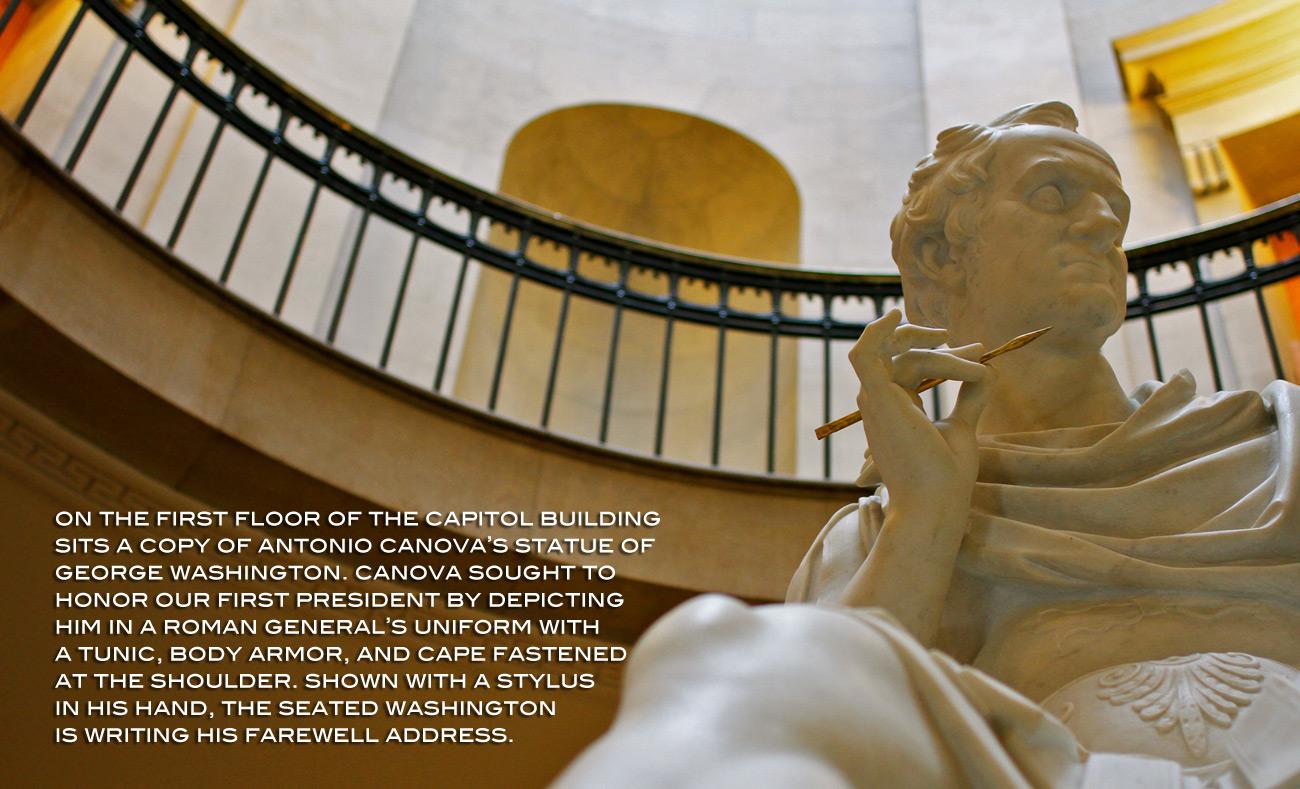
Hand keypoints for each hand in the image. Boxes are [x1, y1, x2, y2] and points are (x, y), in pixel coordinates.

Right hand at [848, 308, 993, 512]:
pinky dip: (875, 332)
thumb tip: (989, 369)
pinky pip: (865, 354)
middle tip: (976, 349)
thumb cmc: (945, 478)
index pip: (912, 368)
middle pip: (904, 357)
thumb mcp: (962, 427)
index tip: (979, 354)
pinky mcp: (876, 398)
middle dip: (939, 347)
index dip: (946, 356)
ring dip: (941, 355)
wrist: (935, 503)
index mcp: (895, 410)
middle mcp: (878, 404)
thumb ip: (969, 398)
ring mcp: (874, 401)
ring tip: (971, 360)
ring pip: (902, 356)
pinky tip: (893, 317)